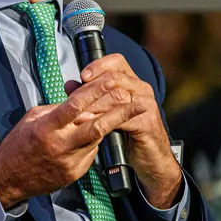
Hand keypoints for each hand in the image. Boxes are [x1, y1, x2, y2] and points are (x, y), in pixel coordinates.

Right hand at [0, 70, 146, 207]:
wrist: (9, 179)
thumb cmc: (18, 145)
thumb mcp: (31, 119)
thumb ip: (55, 109)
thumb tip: (76, 100)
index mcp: (47, 127)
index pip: (76, 105)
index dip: (96, 92)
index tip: (112, 82)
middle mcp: (60, 144)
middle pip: (97, 125)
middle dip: (119, 111)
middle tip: (135, 100)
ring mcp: (69, 161)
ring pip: (97, 138)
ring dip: (110, 124)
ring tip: (126, 112)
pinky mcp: (75, 173)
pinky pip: (91, 152)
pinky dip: (94, 141)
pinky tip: (93, 135)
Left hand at [73, 53, 183, 207]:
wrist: (150, 158)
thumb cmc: (128, 133)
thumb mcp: (107, 112)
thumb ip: (89, 96)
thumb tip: (70, 85)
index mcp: (132, 82)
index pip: (116, 61)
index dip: (98, 66)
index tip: (82, 76)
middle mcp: (141, 89)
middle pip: (115, 78)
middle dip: (92, 89)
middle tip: (74, 99)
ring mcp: (146, 104)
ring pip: (118, 96)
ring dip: (95, 105)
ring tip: (78, 114)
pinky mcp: (147, 122)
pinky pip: (123, 117)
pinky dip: (105, 119)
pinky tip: (92, 124)